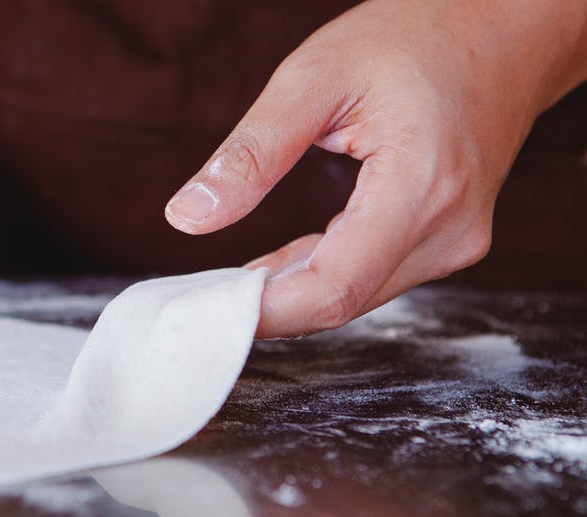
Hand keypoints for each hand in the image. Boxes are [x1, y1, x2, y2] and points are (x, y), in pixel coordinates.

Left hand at [164, 0, 586, 337]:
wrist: (504, 27)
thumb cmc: (415, 37)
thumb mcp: (314, 77)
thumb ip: (252, 152)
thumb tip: (187, 216)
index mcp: (421, 187)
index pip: (334, 288)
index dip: (266, 312)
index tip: (207, 310)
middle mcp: (449, 229)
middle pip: (343, 302)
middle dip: (269, 307)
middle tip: (202, 293)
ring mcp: (456, 240)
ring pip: (356, 297)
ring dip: (291, 292)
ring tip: (232, 276)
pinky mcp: (448, 240)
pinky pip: (372, 277)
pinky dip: (319, 274)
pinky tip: (277, 263)